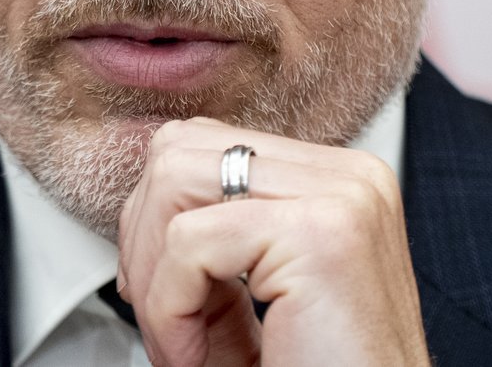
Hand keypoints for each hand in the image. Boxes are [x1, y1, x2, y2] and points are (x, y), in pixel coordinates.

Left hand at [117, 118, 429, 366]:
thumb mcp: (256, 296)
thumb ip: (213, 238)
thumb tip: (141, 201)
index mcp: (336, 181)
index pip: (203, 146)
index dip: (155, 221)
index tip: (162, 296)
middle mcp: (349, 176)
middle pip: (180, 151)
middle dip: (144, 242)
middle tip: (165, 321)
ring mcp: (342, 196)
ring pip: (174, 180)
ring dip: (152, 276)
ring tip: (181, 340)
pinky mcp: (322, 234)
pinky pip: (189, 244)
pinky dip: (167, 310)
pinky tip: (194, 356)